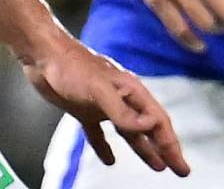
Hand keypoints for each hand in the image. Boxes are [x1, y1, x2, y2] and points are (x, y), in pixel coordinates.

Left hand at [23, 36, 189, 175]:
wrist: (42, 54)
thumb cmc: (71, 66)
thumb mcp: (99, 90)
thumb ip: (123, 111)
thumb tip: (148, 126)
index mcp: (130, 90)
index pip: (158, 121)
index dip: (171, 144)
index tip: (181, 166)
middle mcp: (121, 97)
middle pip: (149, 128)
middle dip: (165, 149)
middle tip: (180, 170)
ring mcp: (103, 104)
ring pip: (129, 132)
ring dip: (143, 149)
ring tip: (157, 166)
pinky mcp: (84, 108)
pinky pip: (98, 133)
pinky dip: (105, 147)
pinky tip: (109, 160)